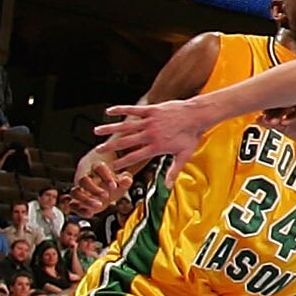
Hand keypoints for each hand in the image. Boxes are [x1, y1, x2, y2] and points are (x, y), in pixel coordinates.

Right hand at [67, 138, 163, 216]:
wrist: (106, 190)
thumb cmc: (113, 183)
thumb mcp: (122, 181)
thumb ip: (125, 180)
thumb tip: (127, 179)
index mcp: (98, 169)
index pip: (98, 167)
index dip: (106, 176)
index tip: (114, 186)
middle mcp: (86, 178)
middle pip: (83, 180)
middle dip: (94, 189)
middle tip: (105, 195)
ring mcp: (80, 189)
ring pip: (75, 192)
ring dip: (85, 200)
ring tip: (98, 205)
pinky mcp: (77, 201)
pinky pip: (71, 204)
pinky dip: (78, 209)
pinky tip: (90, 213)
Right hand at [90, 96, 213, 181]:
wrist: (198, 115)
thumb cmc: (192, 134)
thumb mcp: (183, 155)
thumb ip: (173, 171)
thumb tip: (167, 186)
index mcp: (157, 147)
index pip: (135, 157)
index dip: (121, 163)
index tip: (111, 167)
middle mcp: (150, 134)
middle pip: (125, 142)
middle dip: (110, 147)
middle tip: (97, 151)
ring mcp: (150, 121)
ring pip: (126, 126)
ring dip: (110, 128)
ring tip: (97, 131)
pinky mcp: (152, 110)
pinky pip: (133, 110)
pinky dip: (121, 110)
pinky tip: (109, 111)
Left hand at [258, 103, 295, 148]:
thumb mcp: (286, 129)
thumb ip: (273, 124)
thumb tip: (257, 119)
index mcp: (293, 103)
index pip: (277, 101)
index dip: (266, 109)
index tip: (259, 118)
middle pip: (283, 101)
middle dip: (271, 110)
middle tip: (263, 119)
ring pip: (291, 105)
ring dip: (279, 114)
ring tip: (272, 123)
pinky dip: (291, 117)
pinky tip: (284, 123)